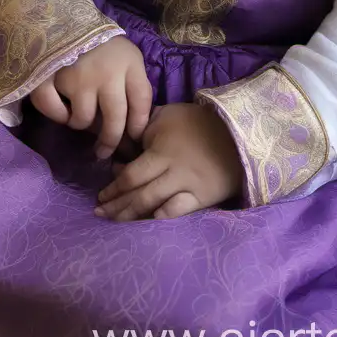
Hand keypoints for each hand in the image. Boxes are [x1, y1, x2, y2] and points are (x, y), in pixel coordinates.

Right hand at [29, 35, 152, 159]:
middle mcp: (106, 72)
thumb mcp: (128, 56)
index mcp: (128, 64)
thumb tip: (134, 124)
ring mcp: (78, 76)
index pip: (141, 102)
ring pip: (83, 119)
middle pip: (115, 120)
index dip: (139, 125)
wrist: (68, 16)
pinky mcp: (52, 77)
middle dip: (111, 140)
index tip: (134, 136)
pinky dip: (56, 115)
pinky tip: (61, 110)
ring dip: (81, 124)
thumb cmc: (103, 44)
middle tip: (105, 151)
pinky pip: (53, 110)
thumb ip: (134, 83)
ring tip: (80, 117)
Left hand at [95, 102, 243, 220]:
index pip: (130, 174)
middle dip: (116, 204)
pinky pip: (178, 211)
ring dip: (130, 214)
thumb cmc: (199, 122)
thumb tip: (125, 139)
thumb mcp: (168, 114)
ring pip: (152, 204)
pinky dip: (161, 216)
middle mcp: (170, 170)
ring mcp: (186, 185)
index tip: (101, 194)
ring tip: (114, 221)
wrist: (237, 133)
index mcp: (160, 150)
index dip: (113, 187)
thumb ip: (145, 125)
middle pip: (137, 192)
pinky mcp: (201, 197)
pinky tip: (149, 222)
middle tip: (99, 213)